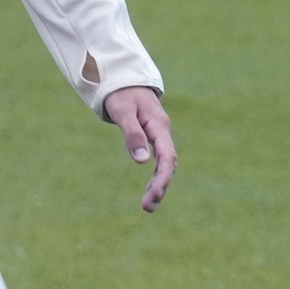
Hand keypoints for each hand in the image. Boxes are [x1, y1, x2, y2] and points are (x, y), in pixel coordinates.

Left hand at [103, 87, 175, 211]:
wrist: (124, 80)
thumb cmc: (122, 94)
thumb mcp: (123, 111)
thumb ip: (132, 134)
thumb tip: (142, 161)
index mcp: (159, 126)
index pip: (167, 156)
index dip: (163, 176)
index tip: (155, 193)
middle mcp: (162, 133)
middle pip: (167, 164)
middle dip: (160, 187)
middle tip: (147, 207)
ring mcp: (159, 137)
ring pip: (164, 165)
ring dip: (158, 185)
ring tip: (148, 207)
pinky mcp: (153, 139)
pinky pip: (158, 162)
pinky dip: (155, 177)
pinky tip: (150, 192)